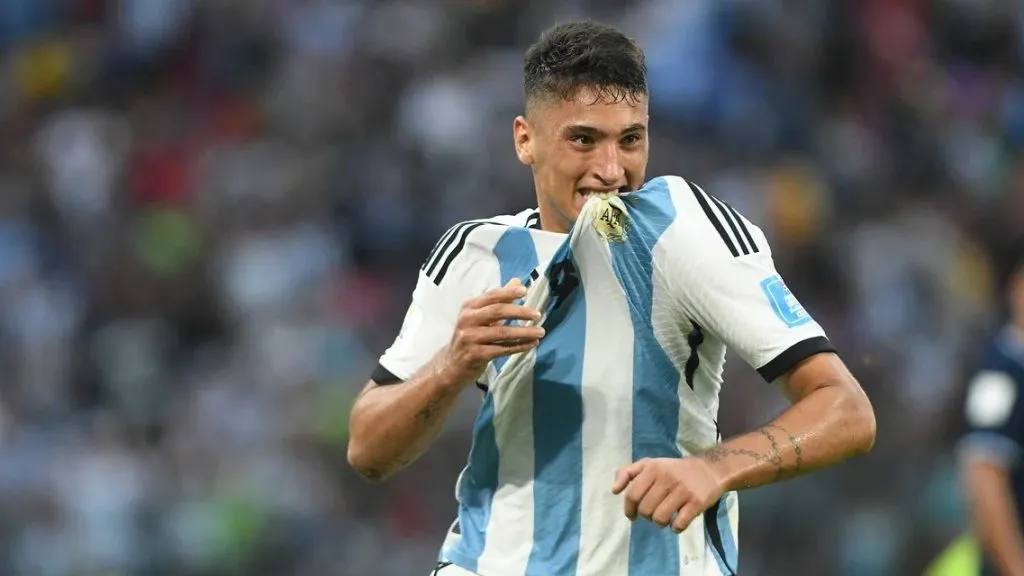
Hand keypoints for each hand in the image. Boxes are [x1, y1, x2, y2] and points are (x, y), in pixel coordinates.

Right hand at [441, 278, 544, 386]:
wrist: (452, 366)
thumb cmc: (470, 338)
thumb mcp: (480, 317)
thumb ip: (499, 300)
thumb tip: (517, 281)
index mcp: (469, 307)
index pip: (491, 296)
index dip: (508, 292)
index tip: (525, 291)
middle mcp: (467, 320)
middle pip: (497, 312)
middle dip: (520, 312)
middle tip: (538, 315)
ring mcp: (469, 338)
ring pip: (502, 333)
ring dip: (524, 332)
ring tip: (540, 332)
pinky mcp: (474, 355)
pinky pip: (501, 349)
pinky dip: (519, 347)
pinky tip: (531, 345)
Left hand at [611, 457, 725, 532]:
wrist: (710, 470)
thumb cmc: (674, 470)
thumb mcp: (650, 464)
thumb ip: (628, 473)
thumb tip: (614, 490)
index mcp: (653, 468)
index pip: (632, 494)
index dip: (628, 508)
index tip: (632, 515)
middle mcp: (667, 478)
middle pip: (645, 509)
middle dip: (646, 516)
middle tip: (653, 513)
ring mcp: (683, 491)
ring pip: (660, 518)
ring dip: (660, 523)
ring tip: (665, 517)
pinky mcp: (697, 503)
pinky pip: (679, 524)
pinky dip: (675, 528)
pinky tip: (677, 522)